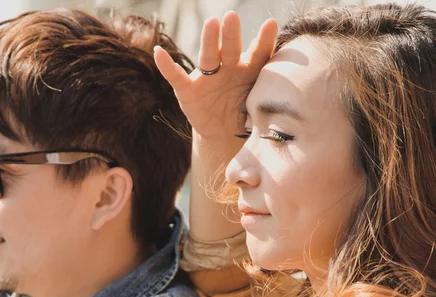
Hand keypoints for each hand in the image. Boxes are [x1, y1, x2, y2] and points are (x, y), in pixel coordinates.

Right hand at [154, 12, 277, 140]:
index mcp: (248, 70)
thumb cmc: (244, 113)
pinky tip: (159, 52)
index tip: (270, 24)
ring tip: (211, 23)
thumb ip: (267, 97)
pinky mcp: (188, 91)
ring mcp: (206, 78)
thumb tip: (283, 91)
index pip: (258, 53)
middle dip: (231, 34)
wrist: (224, 131)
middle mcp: (227, 68)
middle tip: (232, 18)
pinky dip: (167, 66)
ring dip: (208, 41)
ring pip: (207, 57)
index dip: (263, 40)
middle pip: (230, 49)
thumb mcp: (258, 107)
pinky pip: (176, 77)